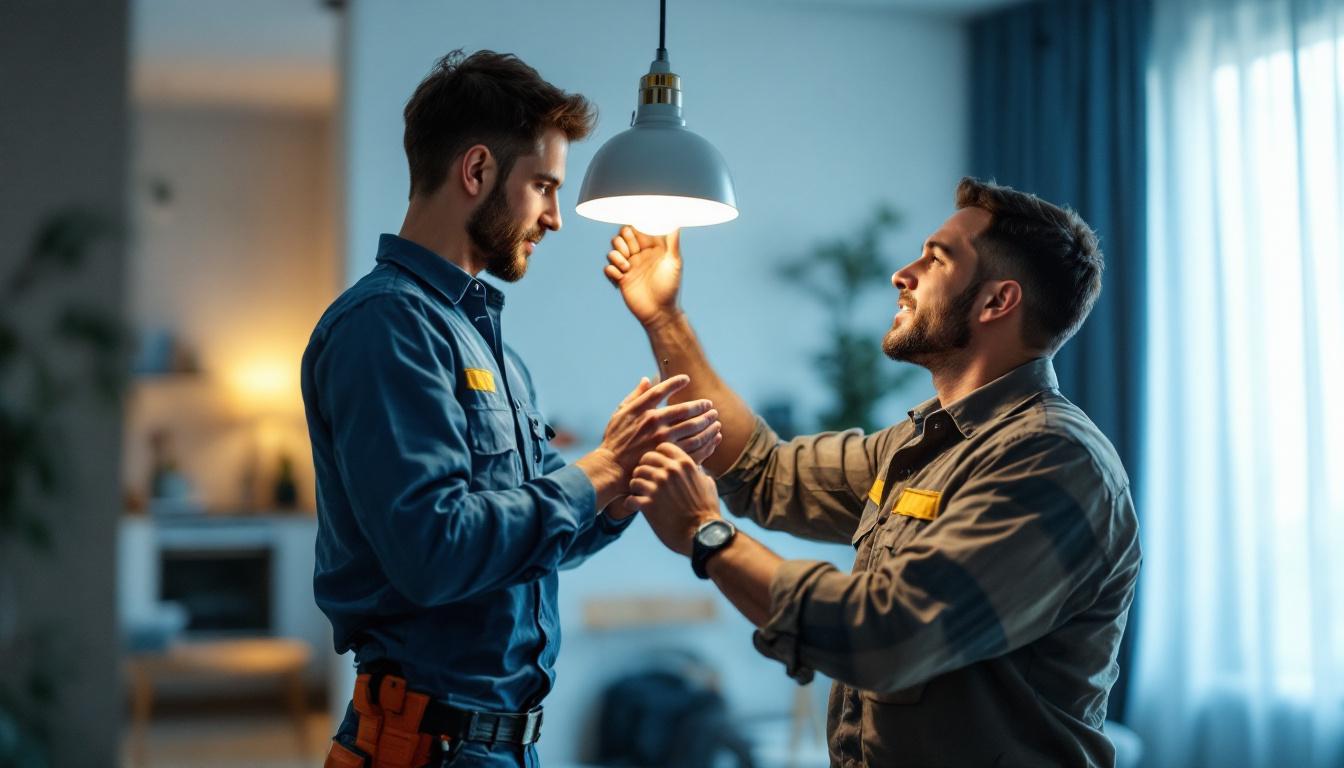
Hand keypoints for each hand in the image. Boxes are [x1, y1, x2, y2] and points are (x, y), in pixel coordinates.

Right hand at [599, 374, 721, 479]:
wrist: (612, 467)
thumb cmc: (615, 439)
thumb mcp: (620, 413)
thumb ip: (636, 395)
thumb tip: (647, 379)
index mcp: (642, 410)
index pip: (662, 390)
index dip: (676, 382)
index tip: (686, 379)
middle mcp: (654, 422)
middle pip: (685, 410)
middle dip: (701, 407)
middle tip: (710, 407)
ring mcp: (662, 440)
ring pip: (693, 429)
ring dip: (707, 424)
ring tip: (715, 421)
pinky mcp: (668, 456)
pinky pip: (694, 448)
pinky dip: (706, 443)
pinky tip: (712, 438)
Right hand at [604, 226, 682, 327]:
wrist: (659, 313)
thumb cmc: (670, 287)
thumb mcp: (674, 262)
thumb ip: (673, 241)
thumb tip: (675, 222)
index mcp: (652, 248)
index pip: (639, 229)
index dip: (635, 229)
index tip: (639, 236)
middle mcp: (640, 255)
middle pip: (622, 237)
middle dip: (624, 240)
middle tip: (632, 251)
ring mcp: (629, 267)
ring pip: (613, 250)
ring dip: (616, 256)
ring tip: (626, 267)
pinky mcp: (621, 279)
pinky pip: (608, 268)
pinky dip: (611, 270)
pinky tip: (621, 277)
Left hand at [625, 443, 721, 555]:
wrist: (703, 534)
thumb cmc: (707, 511)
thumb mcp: (707, 484)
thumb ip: (698, 473)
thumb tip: (697, 469)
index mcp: (684, 464)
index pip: (662, 447)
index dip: (658, 456)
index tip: (657, 465)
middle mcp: (669, 471)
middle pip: (646, 460)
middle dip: (645, 469)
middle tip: (646, 480)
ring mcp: (657, 487)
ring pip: (635, 478)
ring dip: (636, 486)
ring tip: (640, 494)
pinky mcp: (648, 504)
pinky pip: (630, 498)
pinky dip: (631, 503)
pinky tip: (636, 506)